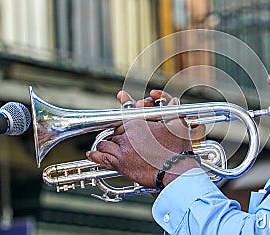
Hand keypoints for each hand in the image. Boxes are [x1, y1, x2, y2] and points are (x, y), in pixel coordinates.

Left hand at [87, 89, 202, 188]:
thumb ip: (172, 111)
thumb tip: (174, 100)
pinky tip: (91, 154)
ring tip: (104, 146)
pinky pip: (102, 157)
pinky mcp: (121, 163)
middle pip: (116, 132)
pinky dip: (95, 155)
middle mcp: (128, 133)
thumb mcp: (177, 125)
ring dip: (106, 145)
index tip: (123, 129)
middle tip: (119, 141)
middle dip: (117, 136)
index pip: (124, 121)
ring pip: (107, 143)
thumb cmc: (178, 148)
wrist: (176, 169)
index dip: (124, 126)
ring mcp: (123, 148)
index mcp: (138, 122)